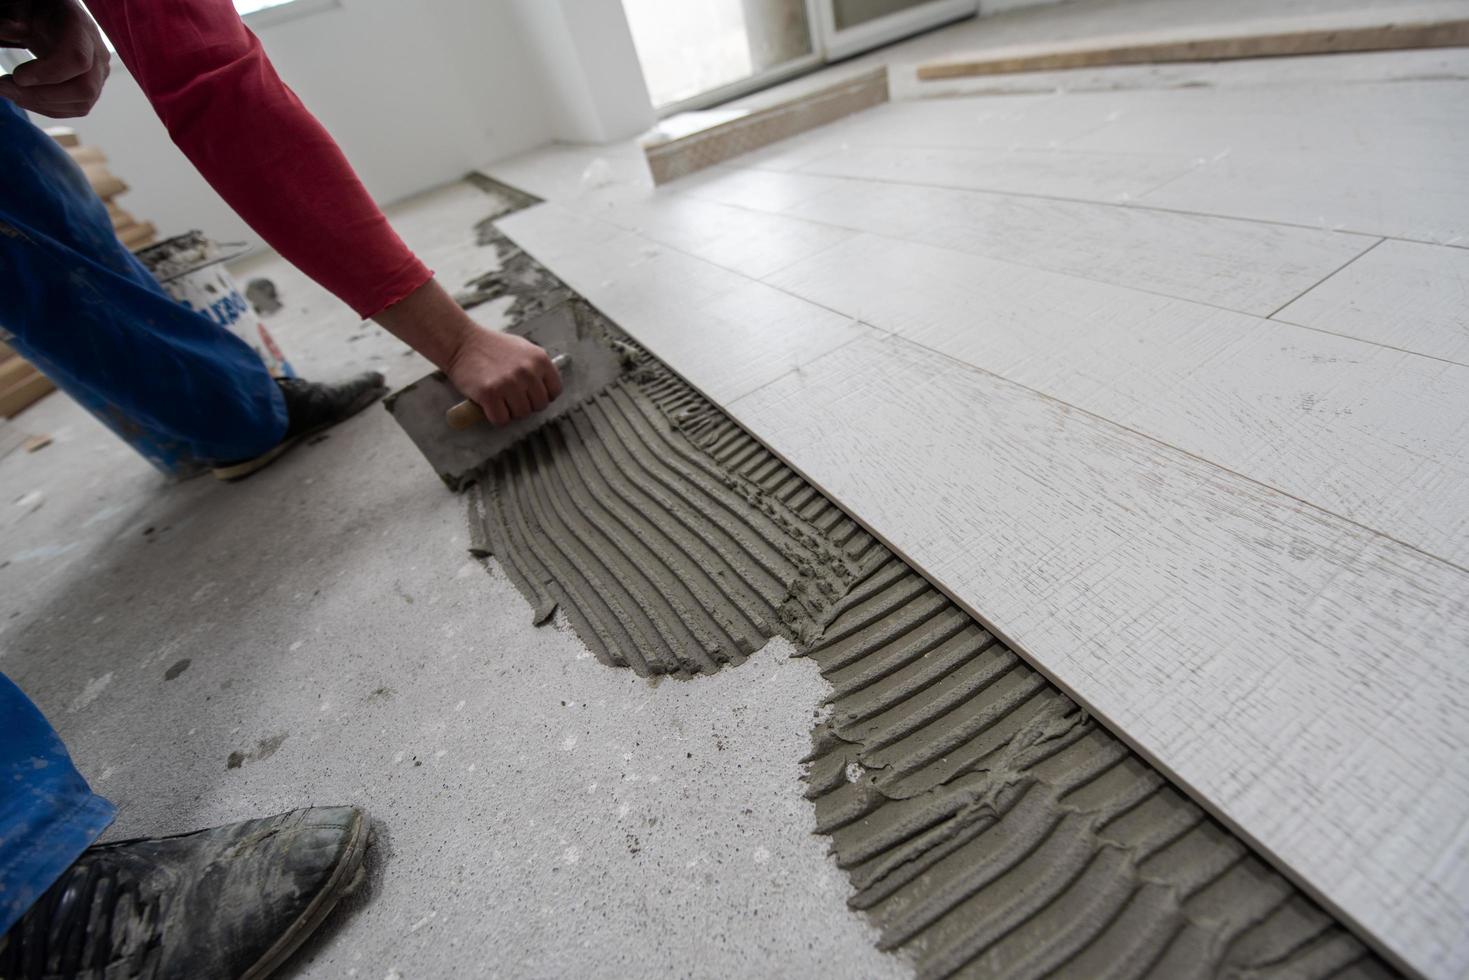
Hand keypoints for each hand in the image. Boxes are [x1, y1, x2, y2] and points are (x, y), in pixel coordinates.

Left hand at [0, 0, 109, 117]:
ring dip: (40, 104)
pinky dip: (46, 108)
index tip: (17, 76)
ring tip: (9, 90)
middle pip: (85, 89)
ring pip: (81, 105)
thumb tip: (5, 31)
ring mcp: (99, 75)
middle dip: (41, 96)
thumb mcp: (27, 8)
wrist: (59, 19)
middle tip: (5, 87)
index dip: (48, 74)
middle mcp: (98, 55)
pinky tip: (23, 96)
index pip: (78, 59)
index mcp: (82, 29)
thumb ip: (15, 19)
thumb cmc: (43, 12)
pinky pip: (75, 109)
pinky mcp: (93, 90)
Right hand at [445, 326, 562, 425]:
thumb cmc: (492, 347)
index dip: (542, 396)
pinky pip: (501, 419)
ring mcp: (509, 383)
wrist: (462, 342)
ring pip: (521, 414)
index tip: (530, 395)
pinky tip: (489, 404)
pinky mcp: (490, 394)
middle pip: (538, 406)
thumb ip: (537, 367)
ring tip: (500, 398)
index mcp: (539, 359)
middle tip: (511, 397)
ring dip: (510, 411)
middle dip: (526, 405)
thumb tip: (548, 391)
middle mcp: (527, 372)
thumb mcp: (523, 349)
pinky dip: (495, 416)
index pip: (554, 391)